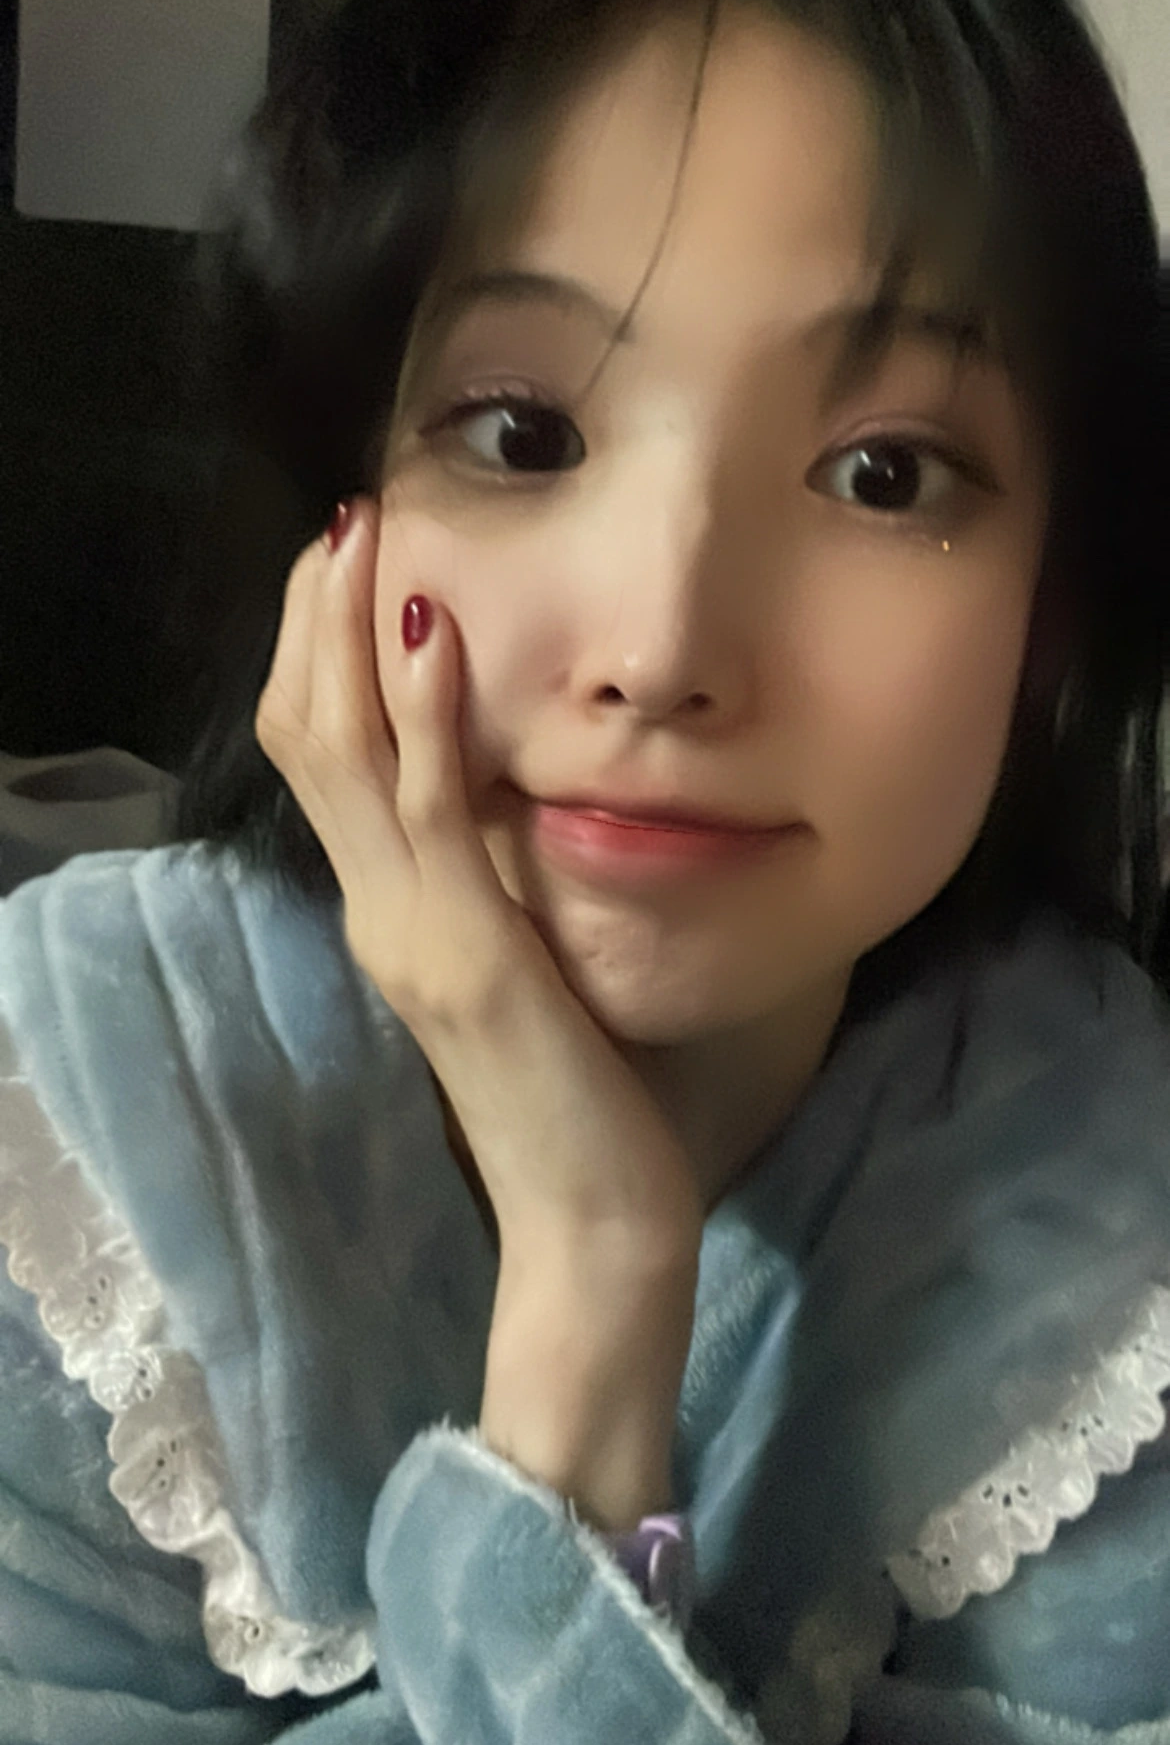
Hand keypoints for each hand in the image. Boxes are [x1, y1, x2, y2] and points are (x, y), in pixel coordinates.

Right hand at [254, 497, 703, 1268]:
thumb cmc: (574, 1091)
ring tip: (361, 540)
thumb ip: (492, 879)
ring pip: (345, 756)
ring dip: (350, 637)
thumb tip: (503, 787)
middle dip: (318, 620)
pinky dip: (422, 715)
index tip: (343, 569)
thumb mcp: (522, 957)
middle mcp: (380, 908)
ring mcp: (413, 930)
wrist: (589, 1220)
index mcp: (391, 908)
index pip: (322, 756)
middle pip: (309, 735)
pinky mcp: (469, 953)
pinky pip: (430, 812)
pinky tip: (432, 636)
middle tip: (340, 523)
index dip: (319, 654)